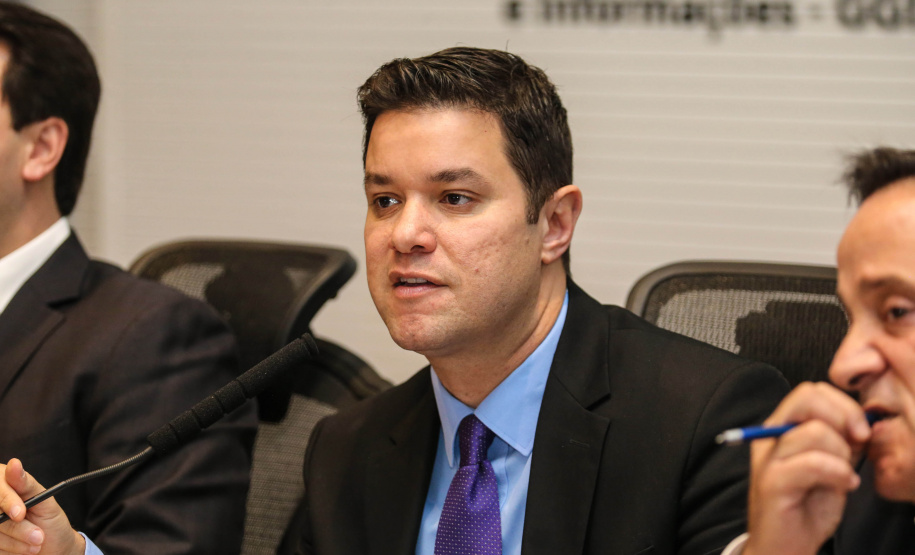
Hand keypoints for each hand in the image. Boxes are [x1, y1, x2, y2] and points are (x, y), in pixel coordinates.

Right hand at [0, 459, 84, 554]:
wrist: (54, 548)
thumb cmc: (50, 520)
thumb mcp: (45, 500)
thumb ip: (26, 484)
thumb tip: (14, 464)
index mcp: (3, 485)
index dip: (6, 500)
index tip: (20, 513)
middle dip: (18, 528)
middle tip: (39, 536)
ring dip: (18, 542)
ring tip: (37, 542)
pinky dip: (12, 551)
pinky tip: (24, 549)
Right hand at [744, 382, 870, 554]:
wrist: (786, 546)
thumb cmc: (807, 507)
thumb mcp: (832, 464)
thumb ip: (842, 440)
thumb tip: (865, 422)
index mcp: (782, 428)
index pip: (811, 392)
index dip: (842, 404)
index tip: (862, 430)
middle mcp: (770, 436)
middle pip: (807, 397)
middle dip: (844, 417)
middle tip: (859, 442)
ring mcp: (767, 458)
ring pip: (814, 432)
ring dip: (842, 455)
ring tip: (844, 475)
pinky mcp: (771, 482)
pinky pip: (813, 463)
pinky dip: (837, 474)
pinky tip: (843, 486)